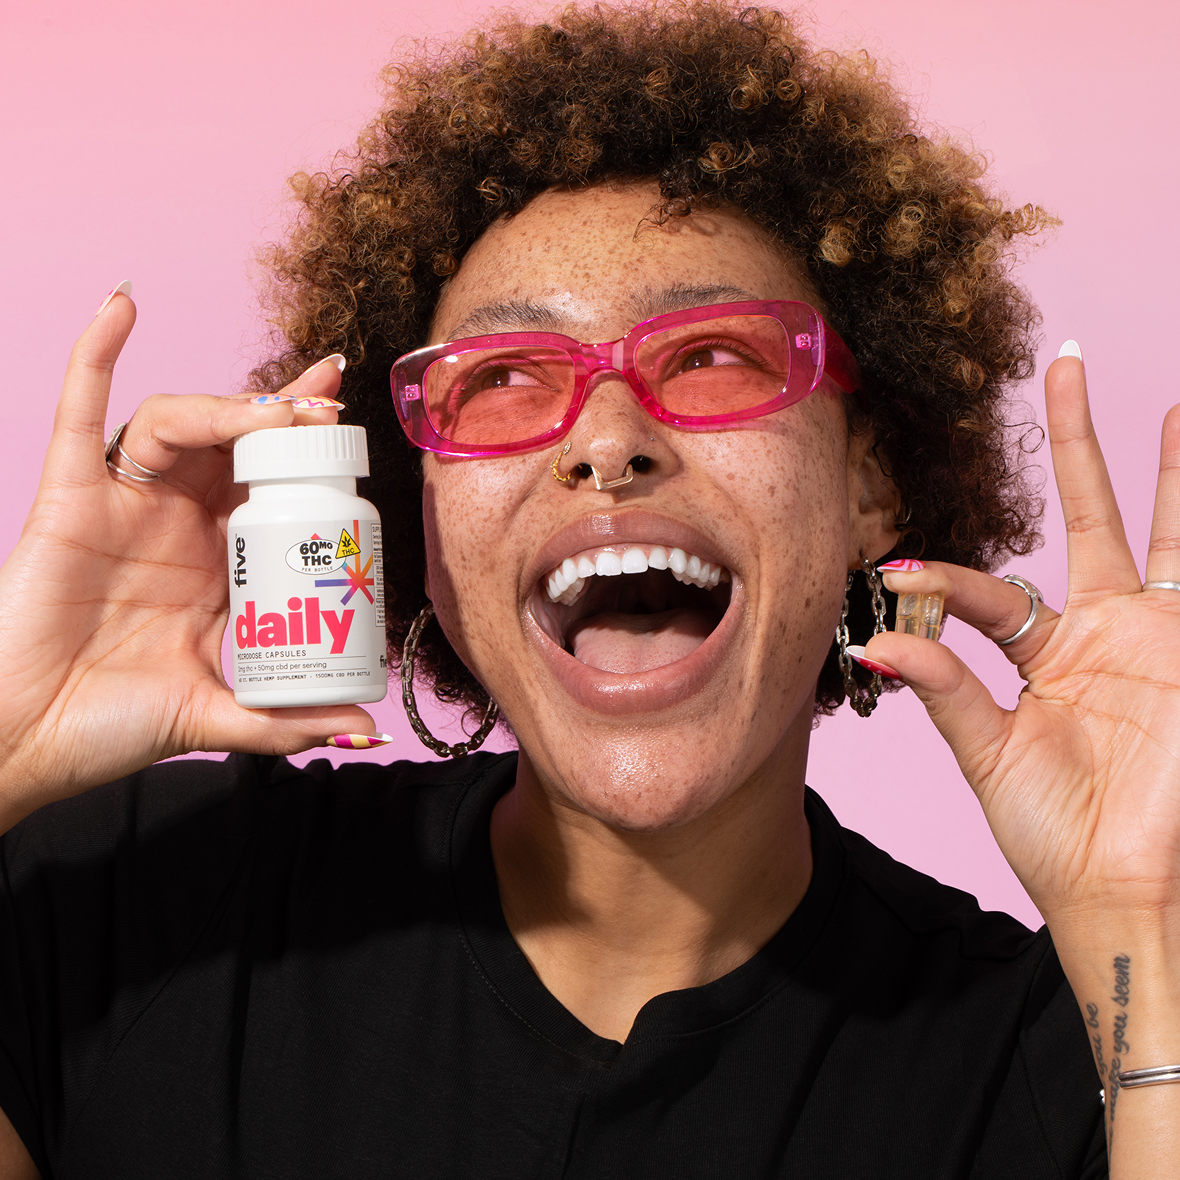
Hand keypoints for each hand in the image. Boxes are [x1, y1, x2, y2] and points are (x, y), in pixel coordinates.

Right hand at [0, 291, 374, 826]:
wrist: (26, 742)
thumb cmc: (111, 724)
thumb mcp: (218, 715)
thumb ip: (286, 721)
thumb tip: (363, 729)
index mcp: (217, 560)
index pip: (272, 484)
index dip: (308, 451)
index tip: (348, 424)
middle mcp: (176, 522)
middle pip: (237, 442)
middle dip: (284, 416)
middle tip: (330, 402)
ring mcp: (124, 504)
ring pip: (179, 423)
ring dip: (229, 406)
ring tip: (275, 411)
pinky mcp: (68, 499)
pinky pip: (77, 411)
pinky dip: (96, 352)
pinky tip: (123, 303)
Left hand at [868, 350, 1179, 1170]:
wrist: (1124, 886)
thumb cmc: (1056, 830)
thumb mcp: (986, 753)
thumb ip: (942, 689)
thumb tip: (870, 638)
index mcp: (1045, 652)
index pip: (989, 589)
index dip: (943, 578)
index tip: (895, 572)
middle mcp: (1104, 630)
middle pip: (1090, 514)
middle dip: (1077, 443)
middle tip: (1063, 365)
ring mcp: (1159, 637)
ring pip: (1167, 529)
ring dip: (1170, 469)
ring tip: (1172, 403)